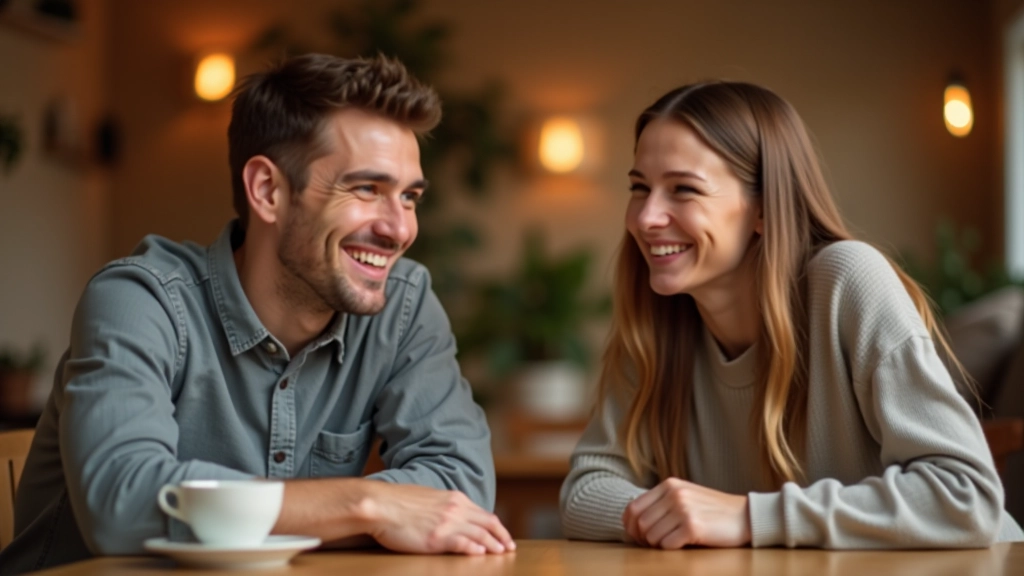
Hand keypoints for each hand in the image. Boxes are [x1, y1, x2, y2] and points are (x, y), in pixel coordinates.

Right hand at [362, 483, 514, 554]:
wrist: (380, 505)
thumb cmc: (397, 503)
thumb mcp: (428, 498)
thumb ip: (444, 506)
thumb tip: (452, 515)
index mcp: (454, 498)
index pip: (483, 513)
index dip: (496, 526)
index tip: (503, 535)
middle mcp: (455, 509)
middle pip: (488, 523)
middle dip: (502, 536)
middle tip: (509, 547)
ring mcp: (448, 523)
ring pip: (480, 534)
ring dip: (493, 545)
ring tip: (500, 553)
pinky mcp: (437, 537)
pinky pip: (463, 544)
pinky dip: (475, 549)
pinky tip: (481, 554)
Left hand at [622, 478, 749, 548]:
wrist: (745, 516)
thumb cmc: (713, 511)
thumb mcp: (685, 496)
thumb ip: (662, 503)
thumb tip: (632, 521)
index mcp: (669, 485)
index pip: (633, 508)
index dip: (630, 526)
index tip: (637, 537)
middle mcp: (674, 494)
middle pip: (640, 524)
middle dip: (644, 540)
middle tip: (656, 545)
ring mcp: (683, 509)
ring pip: (651, 536)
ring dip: (658, 546)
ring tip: (673, 543)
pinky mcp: (693, 526)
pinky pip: (667, 545)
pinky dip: (672, 549)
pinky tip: (684, 544)